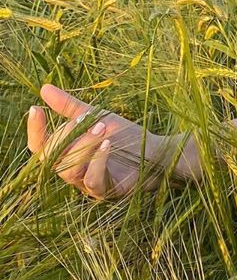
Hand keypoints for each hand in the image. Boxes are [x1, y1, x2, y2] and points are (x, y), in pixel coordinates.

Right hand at [26, 84, 173, 199]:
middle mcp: (72, 171)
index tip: (36, 108)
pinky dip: (97, 160)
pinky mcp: (106, 191)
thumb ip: (70, 107)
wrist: (158, 151)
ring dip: (83, 145)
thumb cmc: (126, 136)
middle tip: (86, 119)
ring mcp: (87, 184)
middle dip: (66, 136)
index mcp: (67, 154)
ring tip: (101, 127)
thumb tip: (44, 88)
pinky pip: (92, 180)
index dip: (35, 130)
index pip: (40, 146)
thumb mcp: (97, 117)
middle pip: (51, 158)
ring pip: (69, 170)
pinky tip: (107, 144)